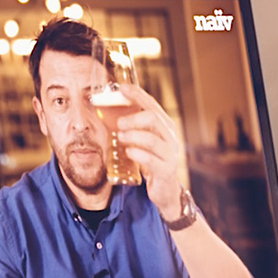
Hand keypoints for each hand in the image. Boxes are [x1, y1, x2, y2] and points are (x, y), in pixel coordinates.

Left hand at [117, 83, 181, 218]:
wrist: (165, 190)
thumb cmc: (151, 161)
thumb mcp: (143, 141)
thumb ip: (133, 127)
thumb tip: (108, 110)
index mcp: (164, 126)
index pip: (151, 104)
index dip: (136, 94)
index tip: (121, 88)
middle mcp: (169, 137)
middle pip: (152, 118)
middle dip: (132, 118)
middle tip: (118, 124)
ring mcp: (169, 154)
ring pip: (151, 139)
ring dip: (132, 135)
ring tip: (120, 137)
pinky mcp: (165, 170)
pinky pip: (151, 160)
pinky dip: (137, 154)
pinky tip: (128, 151)